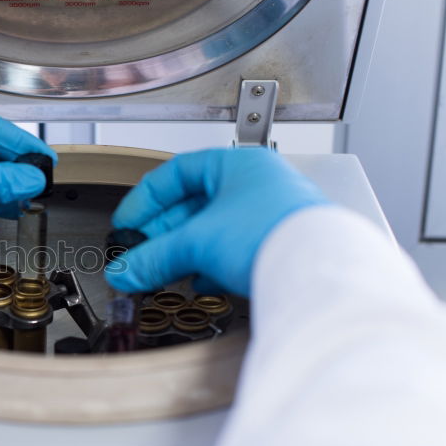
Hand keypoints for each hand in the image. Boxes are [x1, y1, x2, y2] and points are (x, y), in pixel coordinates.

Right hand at [105, 147, 328, 295]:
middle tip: (140, 252)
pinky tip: (200, 281)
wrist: (320, 275)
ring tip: (166, 270)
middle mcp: (257, 185)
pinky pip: (235, 250)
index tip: (127, 222)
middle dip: (162, 233)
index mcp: (238, 164)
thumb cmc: (274, 235)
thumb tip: (124, 270)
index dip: (145, 199)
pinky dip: (212, 265)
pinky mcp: (280, 245)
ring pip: (214, 229)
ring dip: (185, 251)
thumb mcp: (196, 242)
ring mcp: (271, 215)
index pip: (176, 173)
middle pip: (193, 204)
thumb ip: (153, 257)